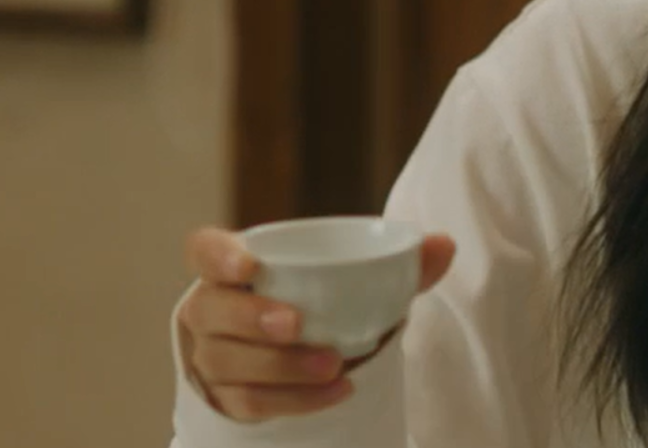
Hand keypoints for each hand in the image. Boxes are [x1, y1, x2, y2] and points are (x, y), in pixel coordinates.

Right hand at [177, 225, 456, 421]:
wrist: (297, 354)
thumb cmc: (316, 302)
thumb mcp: (349, 279)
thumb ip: (394, 262)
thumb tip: (444, 244)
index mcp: (229, 266)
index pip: (203, 250)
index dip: (218, 256)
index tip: (250, 265)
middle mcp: (209, 309)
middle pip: (212, 311)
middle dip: (251, 317)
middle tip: (296, 323)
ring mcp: (212, 357)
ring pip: (228, 361)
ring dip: (281, 365)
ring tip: (332, 363)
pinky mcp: (226, 398)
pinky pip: (251, 402)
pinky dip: (294, 399)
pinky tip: (335, 390)